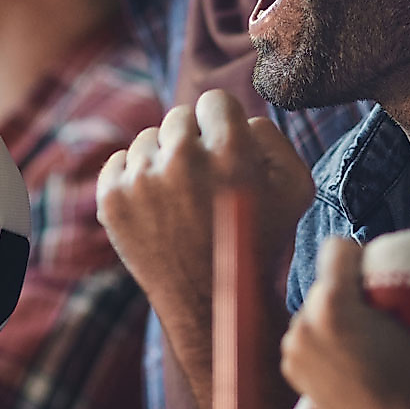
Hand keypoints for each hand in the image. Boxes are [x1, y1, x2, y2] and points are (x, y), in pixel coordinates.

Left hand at [97, 89, 313, 408]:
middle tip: (205, 181)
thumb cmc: (262, 244)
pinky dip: (135, 179)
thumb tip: (237, 116)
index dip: (223, 124)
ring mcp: (142, 181)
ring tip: (182, 200)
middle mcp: (182, 159)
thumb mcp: (297, 187)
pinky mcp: (112, 202)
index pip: (214, 101)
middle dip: (193, 142)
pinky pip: (118, 163)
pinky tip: (158, 207)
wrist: (216, 307)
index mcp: (229, 150)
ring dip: (164, 161)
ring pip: (148, 140)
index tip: (224, 149)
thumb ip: (273, 136)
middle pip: (179, 117)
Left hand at [281, 238, 409, 408]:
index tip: (374, 272)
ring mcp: (293, 348)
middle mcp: (303, 323)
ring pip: (314, 310)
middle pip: (324, 282)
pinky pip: (308, 337)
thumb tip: (379, 261)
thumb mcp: (409, 317)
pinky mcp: (291, 369)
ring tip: (362, 340)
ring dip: (333, 315)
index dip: (360, 256)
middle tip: (374, 311)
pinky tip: (349, 358)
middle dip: (346, 290)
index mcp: (332, 304)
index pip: (337, 248)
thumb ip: (386, 284)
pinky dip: (324, 339)